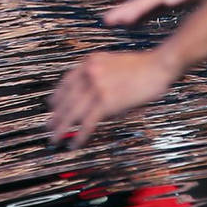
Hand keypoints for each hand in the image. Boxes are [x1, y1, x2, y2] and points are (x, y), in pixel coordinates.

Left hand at [48, 50, 177, 148]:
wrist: (158, 66)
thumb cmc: (141, 67)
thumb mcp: (113, 64)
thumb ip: (98, 76)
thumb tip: (88, 100)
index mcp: (90, 62)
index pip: (66, 81)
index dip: (57, 97)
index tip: (51, 107)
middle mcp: (89, 73)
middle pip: (66, 99)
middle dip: (55, 116)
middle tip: (48, 128)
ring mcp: (96, 87)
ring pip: (73, 113)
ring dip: (61, 128)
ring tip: (54, 139)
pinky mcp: (106, 102)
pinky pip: (88, 123)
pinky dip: (80, 136)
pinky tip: (74, 144)